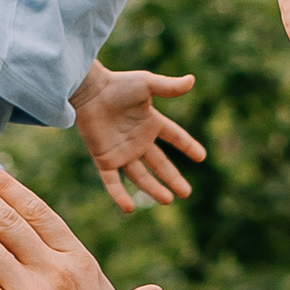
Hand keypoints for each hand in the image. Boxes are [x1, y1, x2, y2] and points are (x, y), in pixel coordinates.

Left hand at [71, 62, 204, 212]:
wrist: (88, 91)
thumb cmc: (116, 85)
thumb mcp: (146, 84)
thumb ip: (169, 87)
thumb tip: (192, 80)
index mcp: (150, 123)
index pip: (174, 136)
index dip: (187, 146)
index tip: (201, 157)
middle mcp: (138, 140)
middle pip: (160, 164)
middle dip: (173, 179)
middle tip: (186, 193)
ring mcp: (121, 152)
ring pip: (140, 177)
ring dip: (153, 189)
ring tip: (168, 200)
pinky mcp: (104, 159)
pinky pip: (112, 182)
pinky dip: (119, 195)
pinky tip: (128, 209)